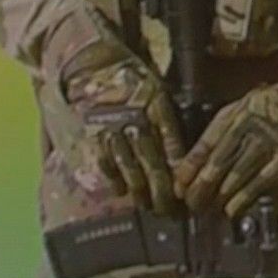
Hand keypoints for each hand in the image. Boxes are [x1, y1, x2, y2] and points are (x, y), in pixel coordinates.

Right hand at [57, 41, 186, 215]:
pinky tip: (122, 192)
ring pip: (128, 168)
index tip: (185, 191)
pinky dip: (114, 179)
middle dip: (161, 191)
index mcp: (155, 107)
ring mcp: (111, 129)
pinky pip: (104, 162)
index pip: (170, 145)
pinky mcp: (92, 135)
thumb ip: (169, 124)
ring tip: (149, 207)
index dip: (178, 172)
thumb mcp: (159, 94)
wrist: (95, 66)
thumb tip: (182, 157)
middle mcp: (133, 120)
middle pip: (150, 163)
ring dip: (140, 192)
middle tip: (170, 211)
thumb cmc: (134, 80)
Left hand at [173, 76, 277, 217]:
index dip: (190, 167)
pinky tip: (231, 210)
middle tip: (190, 203)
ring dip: (218, 198)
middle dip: (200, 188)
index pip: (206, 144)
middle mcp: (251, 128)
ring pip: (236, 177)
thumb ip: (222, 129)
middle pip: (218, 163)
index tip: (179, 184)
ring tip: (206, 210)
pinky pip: (260, 184)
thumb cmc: (274, 107)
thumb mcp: (244, 106)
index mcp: (237, 113)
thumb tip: (194, 161)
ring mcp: (269, 144)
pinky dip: (242, 199)